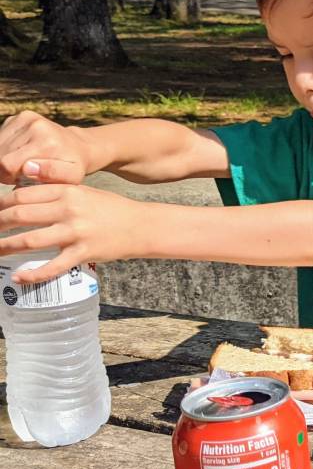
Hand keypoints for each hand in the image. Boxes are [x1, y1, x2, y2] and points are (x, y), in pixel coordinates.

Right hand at [0, 111, 91, 184]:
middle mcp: (36, 126)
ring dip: (4, 157)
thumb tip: (27, 168)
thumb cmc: (72, 166)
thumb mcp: (71, 176)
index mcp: (47, 143)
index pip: (7, 164)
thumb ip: (51, 174)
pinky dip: (6, 148)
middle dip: (5, 167)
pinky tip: (19, 152)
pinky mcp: (21, 116)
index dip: (7, 176)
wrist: (79, 146)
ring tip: (20, 163)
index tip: (17, 179)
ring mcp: (27, 118)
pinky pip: (1, 136)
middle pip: (0, 154)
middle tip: (20, 172)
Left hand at [0, 183, 146, 282]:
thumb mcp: (84, 193)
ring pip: (30, 240)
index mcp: (67, 191)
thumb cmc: (112, 210)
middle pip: (20, 215)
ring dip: (5, 247)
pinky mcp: (84, 253)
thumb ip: (56, 193)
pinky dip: (33, 274)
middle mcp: (69, 209)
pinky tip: (19, 277)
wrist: (143, 226)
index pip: (23, 195)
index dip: (0, 204)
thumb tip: (21, 199)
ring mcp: (76, 232)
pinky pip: (53, 266)